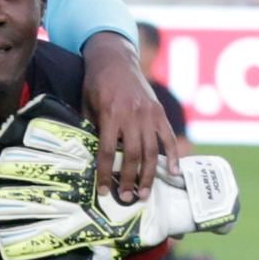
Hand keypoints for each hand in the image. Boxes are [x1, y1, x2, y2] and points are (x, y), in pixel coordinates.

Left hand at [77, 36, 173, 204]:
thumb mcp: (86, 105)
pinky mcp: (159, 112)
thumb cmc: (95, 84)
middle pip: (133, 155)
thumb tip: (91, 157)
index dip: (107, 174)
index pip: (108, 152)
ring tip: (145, 194)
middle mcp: (132, 116)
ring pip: (152, 151)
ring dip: (149, 175)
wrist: (115, 60)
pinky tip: (172, 172)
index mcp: (110, 115)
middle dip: (130, 180)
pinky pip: (168, 137)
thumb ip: (91, 128)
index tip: (104, 191)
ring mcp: (149, 114)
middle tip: (127, 199)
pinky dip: (172, 156)